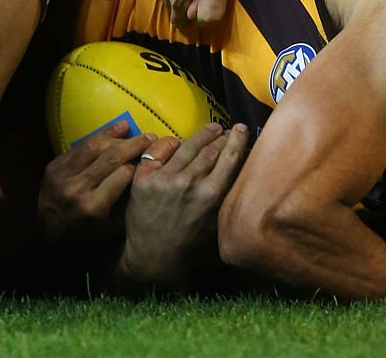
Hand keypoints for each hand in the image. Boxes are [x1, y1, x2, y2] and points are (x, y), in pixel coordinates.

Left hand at [38, 121, 165, 251]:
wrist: (47, 237)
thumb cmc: (87, 236)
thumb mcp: (113, 228)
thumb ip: (130, 202)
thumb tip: (148, 173)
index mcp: (93, 207)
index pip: (124, 174)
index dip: (140, 163)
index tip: (152, 157)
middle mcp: (77, 189)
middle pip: (111, 157)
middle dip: (134, 145)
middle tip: (150, 138)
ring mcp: (62, 176)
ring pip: (94, 146)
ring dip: (115, 136)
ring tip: (131, 129)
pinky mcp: (53, 167)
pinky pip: (80, 146)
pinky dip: (98, 136)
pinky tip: (114, 130)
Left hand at [116, 122, 248, 290]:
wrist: (152, 257)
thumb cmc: (190, 244)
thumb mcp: (217, 222)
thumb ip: (228, 195)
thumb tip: (242, 166)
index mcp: (211, 195)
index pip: (229, 157)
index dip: (236, 139)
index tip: (240, 128)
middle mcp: (189, 183)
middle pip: (210, 148)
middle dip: (221, 136)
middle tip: (226, 130)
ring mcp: (164, 178)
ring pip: (187, 145)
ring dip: (201, 134)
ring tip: (209, 129)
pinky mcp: (143, 177)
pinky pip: (160, 148)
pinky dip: (171, 142)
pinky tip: (178, 142)